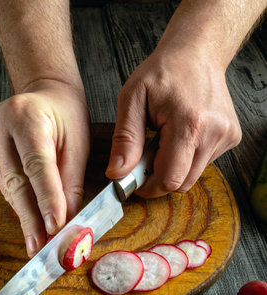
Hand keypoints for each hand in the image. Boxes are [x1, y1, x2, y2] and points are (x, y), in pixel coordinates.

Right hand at [0, 79, 89, 256]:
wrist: (45, 95)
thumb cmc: (66, 117)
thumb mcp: (78, 145)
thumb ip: (71, 182)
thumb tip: (67, 219)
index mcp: (27, 116)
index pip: (37, 165)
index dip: (46, 198)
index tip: (55, 226)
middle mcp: (0, 126)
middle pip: (17, 181)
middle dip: (31, 218)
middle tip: (40, 246)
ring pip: (8, 187)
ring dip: (24, 216)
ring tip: (36, 240)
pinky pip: (3, 183)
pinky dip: (18, 203)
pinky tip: (29, 221)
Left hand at [106, 44, 241, 196]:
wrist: (197, 52)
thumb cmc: (163, 71)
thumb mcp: (132, 99)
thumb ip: (125, 139)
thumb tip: (117, 172)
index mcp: (189, 123)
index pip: (170, 178)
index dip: (149, 187)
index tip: (135, 182)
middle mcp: (213, 133)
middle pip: (182, 183)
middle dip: (160, 178)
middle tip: (146, 158)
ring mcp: (226, 136)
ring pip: (193, 176)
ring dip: (174, 167)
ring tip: (164, 140)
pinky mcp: (231, 137)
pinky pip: (204, 164)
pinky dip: (188, 158)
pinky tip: (182, 136)